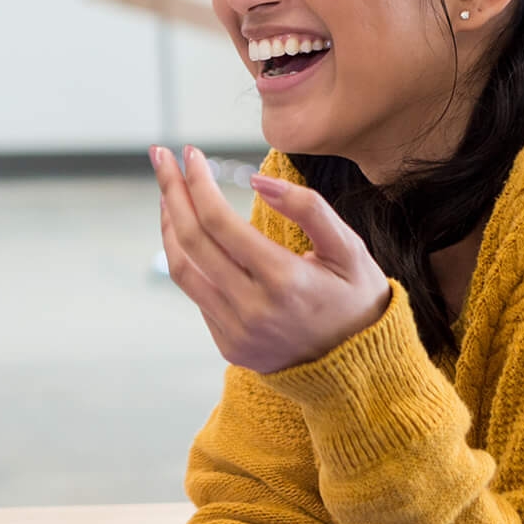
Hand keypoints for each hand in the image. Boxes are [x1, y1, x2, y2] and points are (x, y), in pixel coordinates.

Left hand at [152, 146, 390, 373]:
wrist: (361, 368)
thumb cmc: (357, 300)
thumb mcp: (350, 249)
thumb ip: (310, 209)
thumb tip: (258, 180)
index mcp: (284, 281)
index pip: (219, 222)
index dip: (197, 183)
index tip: (191, 154)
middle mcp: (253, 309)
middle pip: (191, 241)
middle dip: (171, 192)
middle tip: (162, 158)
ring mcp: (236, 331)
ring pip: (182, 270)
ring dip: (169, 227)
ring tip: (169, 194)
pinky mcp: (229, 345)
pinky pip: (197, 295)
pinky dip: (189, 260)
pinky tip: (191, 235)